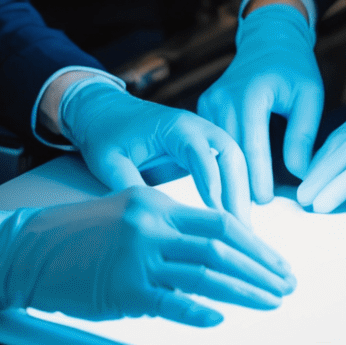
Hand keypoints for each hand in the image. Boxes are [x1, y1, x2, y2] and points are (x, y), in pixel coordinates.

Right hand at [0, 189, 294, 326]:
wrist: (29, 249)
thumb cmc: (78, 237)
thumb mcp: (127, 215)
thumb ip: (167, 230)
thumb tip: (212, 254)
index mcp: (154, 202)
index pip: (218, 220)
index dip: (254, 244)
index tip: (276, 263)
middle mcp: (150, 224)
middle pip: (221, 244)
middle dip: (260, 267)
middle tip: (285, 284)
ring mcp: (138, 256)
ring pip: (206, 272)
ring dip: (244, 290)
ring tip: (269, 302)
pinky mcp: (124, 287)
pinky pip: (172, 301)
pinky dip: (200, 310)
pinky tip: (219, 317)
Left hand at [57, 79, 251, 221]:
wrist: (101, 111)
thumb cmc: (104, 134)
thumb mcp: (109, 161)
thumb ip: (129, 187)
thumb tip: (148, 222)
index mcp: (174, 126)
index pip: (203, 155)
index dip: (213, 186)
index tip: (219, 218)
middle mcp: (195, 127)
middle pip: (231, 155)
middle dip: (238, 193)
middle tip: (242, 232)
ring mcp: (202, 136)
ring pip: (235, 162)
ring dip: (241, 194)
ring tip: (244, 233)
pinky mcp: (201, 148)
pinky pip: (226, 167)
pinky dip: (234, 191)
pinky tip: (234, 221)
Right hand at [197, 4, 322, 203]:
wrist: (268, 37)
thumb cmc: (293, 67)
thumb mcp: (309, 96)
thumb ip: (302, 136)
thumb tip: (299, 177)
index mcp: (249, 95)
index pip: (252, 147)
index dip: (258, 180)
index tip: (266, 207)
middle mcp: (222, 99)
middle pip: (228, 155)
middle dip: (238, 190)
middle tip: (246, 226)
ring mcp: (208, 102)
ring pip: (215, 151)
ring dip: (225, 181)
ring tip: (235, 215)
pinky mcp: (203, 107)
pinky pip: (210, 142)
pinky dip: (219, 165)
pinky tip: (225, 191)